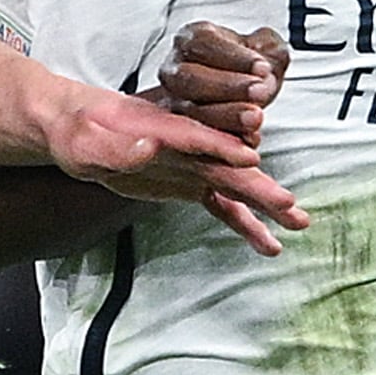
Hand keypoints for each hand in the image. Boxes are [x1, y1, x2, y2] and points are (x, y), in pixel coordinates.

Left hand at [45, 86, 306, 254]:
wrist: (77, 132)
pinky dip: (246, 224)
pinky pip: (223, 206)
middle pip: (229, 165)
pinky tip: (271, 245)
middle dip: (258, 184)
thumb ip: (114, 146)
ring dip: (266, 205)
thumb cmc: (76, 131)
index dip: (223, 147)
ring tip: (299, 224)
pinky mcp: (190, 184)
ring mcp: (194, 166)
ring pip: (235, 186)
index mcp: (165, 129)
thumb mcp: (83, 140)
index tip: (251, 156)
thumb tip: (148, 146)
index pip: (199, 137)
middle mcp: (189, 146)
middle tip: (288, 205)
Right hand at [156, 20, 285, 148]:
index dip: (234, 58)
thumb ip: (267, 51)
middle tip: (259, 92)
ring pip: (188, 112)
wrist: (249, 94)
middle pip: (190, 78)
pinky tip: (247, 139)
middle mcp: (175, 69)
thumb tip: (263, 69)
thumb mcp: (266, 48)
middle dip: (227, 87)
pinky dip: (222, 142)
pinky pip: (194, 139)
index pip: (203, 44)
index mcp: (192, 40)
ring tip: (255, 118)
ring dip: (224, 117)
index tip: (262, 67)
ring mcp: (172, 102)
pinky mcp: (180, 133)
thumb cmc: (252, 68)